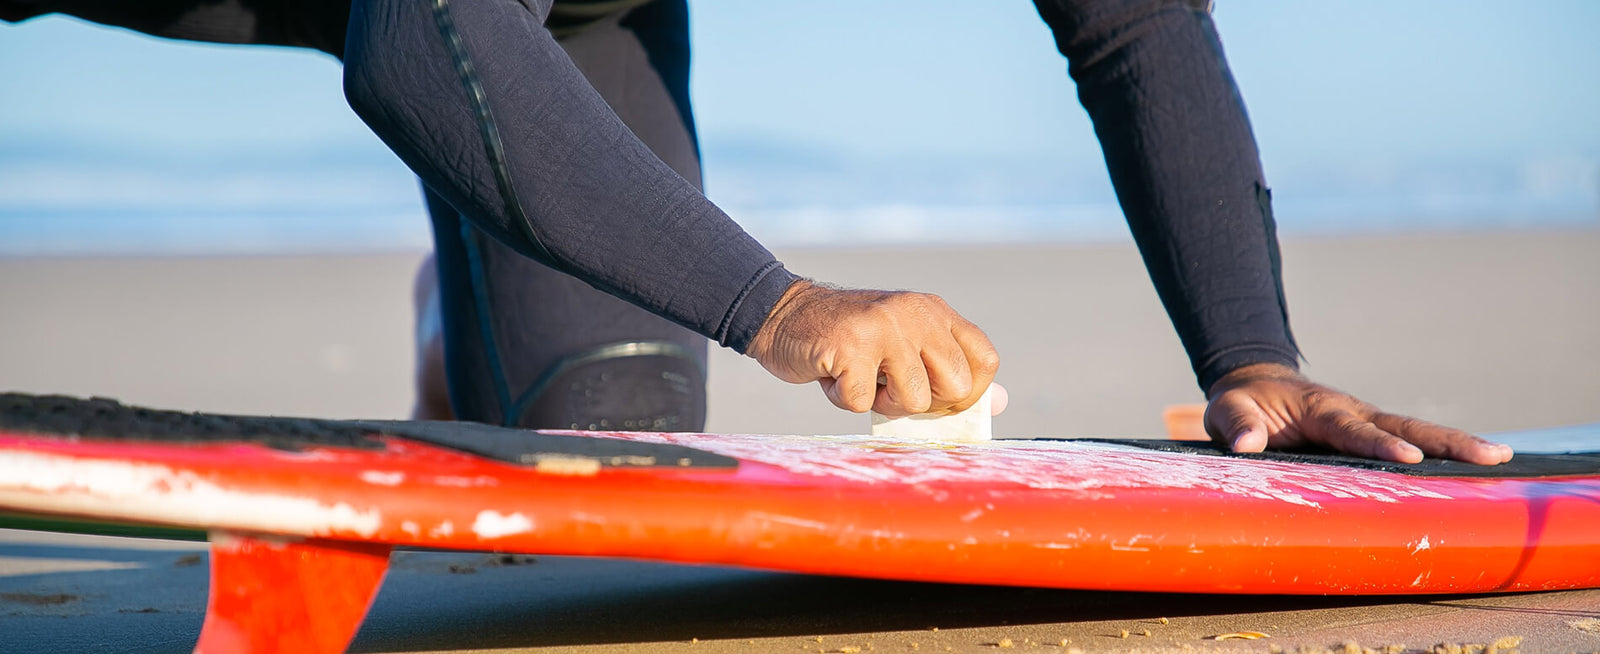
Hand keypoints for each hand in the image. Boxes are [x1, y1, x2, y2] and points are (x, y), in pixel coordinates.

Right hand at [746, 280, 999, 416]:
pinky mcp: (851, 345)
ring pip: (913, 400)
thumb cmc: (850, 344)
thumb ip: (948, 372)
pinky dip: (843, 399)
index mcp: (935, 312)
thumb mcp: (905, 348)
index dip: (966, 393)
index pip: (985, 361)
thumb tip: (997, 404)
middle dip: (922, 403)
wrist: (783, 315)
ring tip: (858, 376)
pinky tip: (832, 374)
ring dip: (879, 403)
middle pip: (957, 387)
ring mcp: (885, 327)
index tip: (934, 395)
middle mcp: (916, 313)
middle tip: (889, 385)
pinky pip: (863, 403)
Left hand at [1204, 363, 1512, 464]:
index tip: (1411, 457)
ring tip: (1500, 460)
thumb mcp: (1227, 411)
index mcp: (1320, 408)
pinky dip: (1441, 453)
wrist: (1256, 386)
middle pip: (1405, 425)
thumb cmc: (1243, 404)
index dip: (1380, 444)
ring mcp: (1366, 421)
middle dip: (1447, 440)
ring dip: (1455, 445)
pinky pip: (1410, 442)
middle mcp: (1352, 412)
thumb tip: (1248, 446)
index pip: (1352, 429)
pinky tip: (1473, 471)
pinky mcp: (1371, 433)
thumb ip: (1236, 426)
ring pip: (1416, 431)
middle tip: (1492, 455)